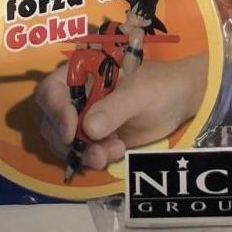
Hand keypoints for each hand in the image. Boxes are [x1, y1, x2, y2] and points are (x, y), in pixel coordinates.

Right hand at [34, 55, 208, 170]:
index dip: (56, 111)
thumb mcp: (139, 93)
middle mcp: (76, 96)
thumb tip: (88, 128)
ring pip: (65, 142)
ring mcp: (84, 118)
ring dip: (84, 153)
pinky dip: (94, 159)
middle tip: (95, 152)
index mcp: (81, 72)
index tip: (71, 132)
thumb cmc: (159, 85)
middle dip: (70, 142)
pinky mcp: (95, 139)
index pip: (52, 90)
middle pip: (52, 122)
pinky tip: (117, 153)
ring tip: (113, 153)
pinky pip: (82, 153)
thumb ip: (114, 108)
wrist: (180, 101)